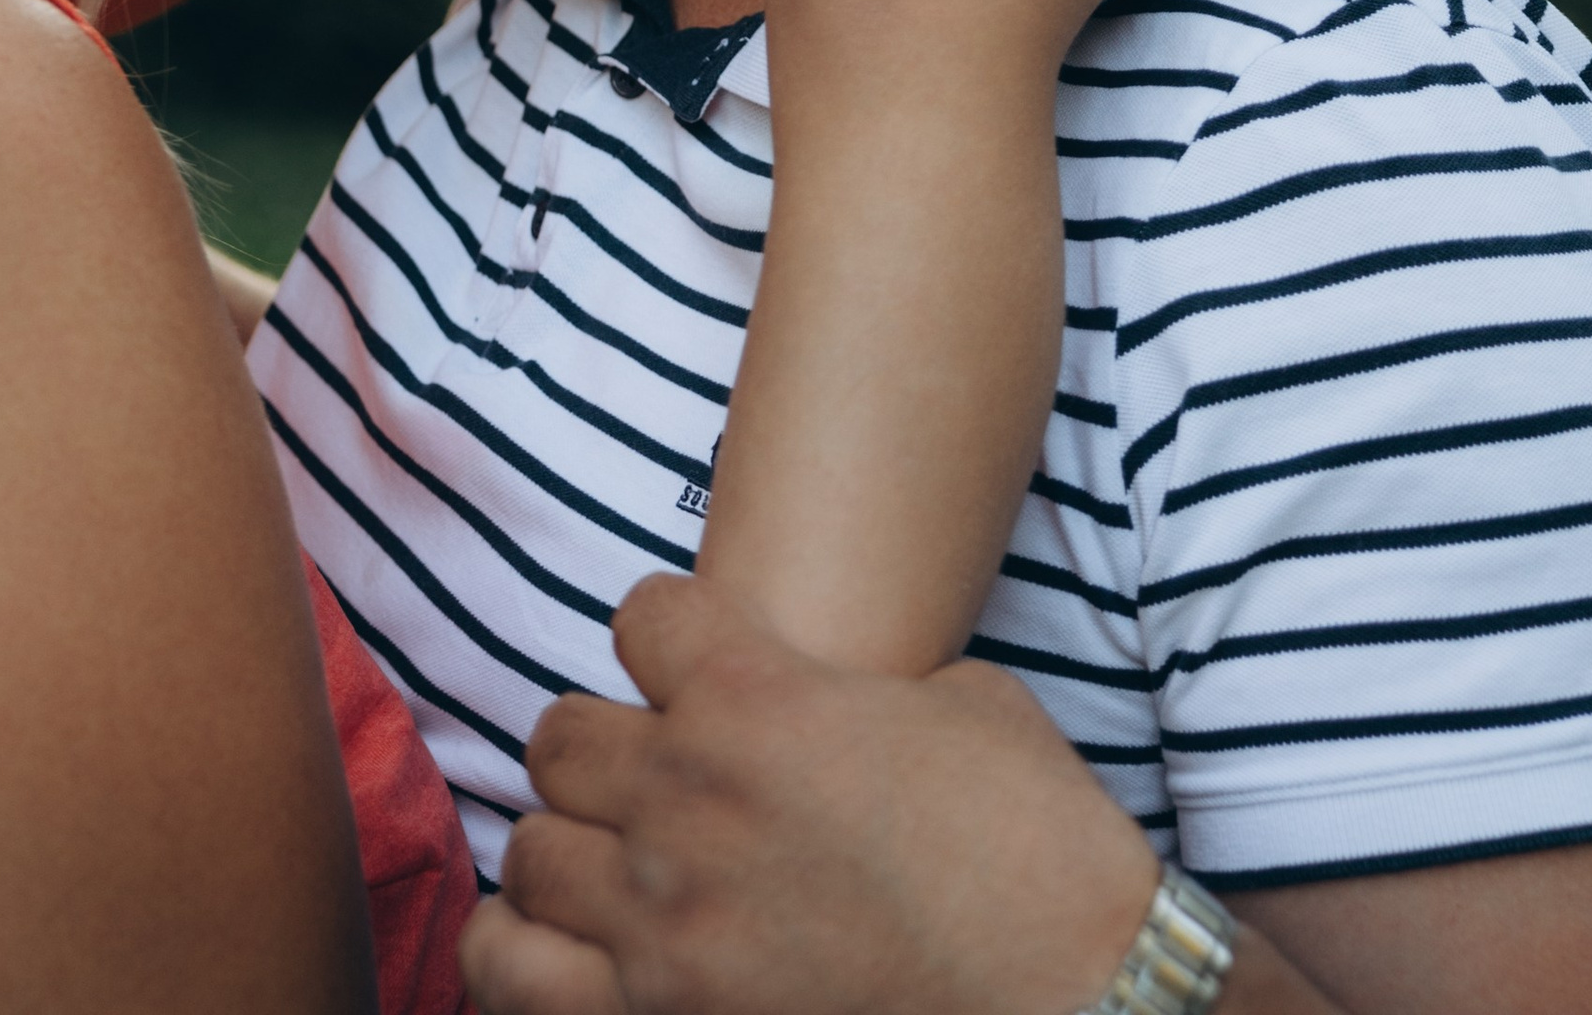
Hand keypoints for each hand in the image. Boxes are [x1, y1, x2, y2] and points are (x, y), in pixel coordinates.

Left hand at [464, 575, 1161, 1014]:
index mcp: (758, 696)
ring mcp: (664, 924)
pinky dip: (525, 958)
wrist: (1079, 1002)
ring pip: (531, 854)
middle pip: (561, 738)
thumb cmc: (1041, 852)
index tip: (699, 669)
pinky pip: (511, 975)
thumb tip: (829, 698)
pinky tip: (580, 953)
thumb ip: (855, 686)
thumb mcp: (962, 704)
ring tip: (624, 873)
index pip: (641, 616)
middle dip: (609, 751)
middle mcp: (689, 799)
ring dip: (574, 856)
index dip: (675, 639)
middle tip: (662, 782)